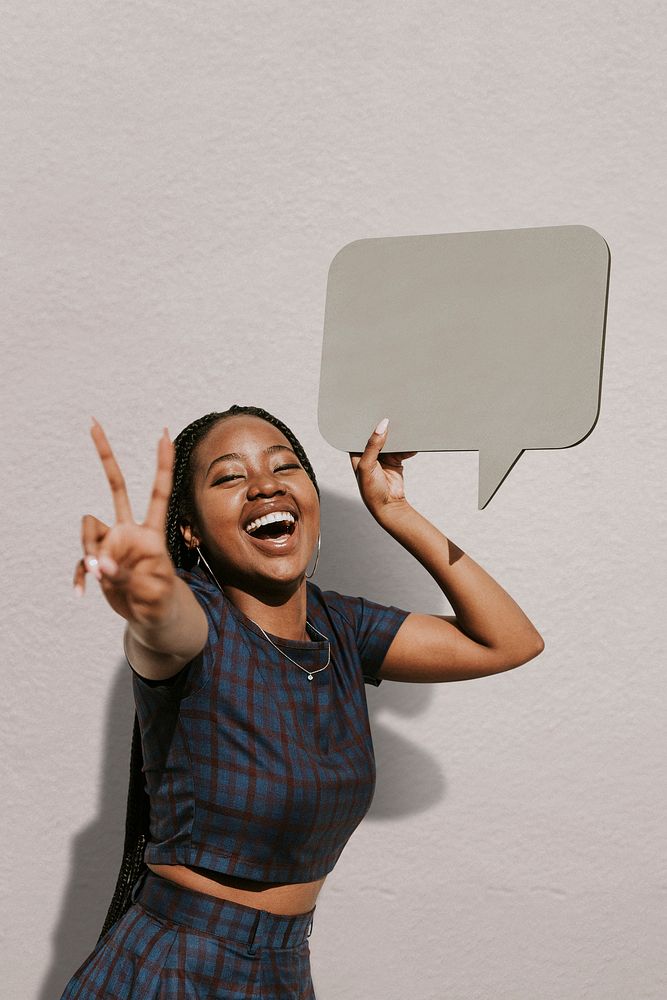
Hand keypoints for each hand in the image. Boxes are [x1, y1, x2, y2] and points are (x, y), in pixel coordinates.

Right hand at [73, 419, 177, 626]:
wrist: (154, 619)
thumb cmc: (161, 603)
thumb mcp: (152, 592)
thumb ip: (126, 576)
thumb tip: (98, 566)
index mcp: (152, 534)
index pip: (158, 493)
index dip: (162, 465)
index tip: (164, 434)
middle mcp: (130, 531)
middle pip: (116, 487)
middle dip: (106, 456)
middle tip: (93, 422)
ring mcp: (113, 543)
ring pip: (89, 529)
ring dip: (91, 550)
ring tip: (102, 576)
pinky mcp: (99, 559)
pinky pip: (83, 560)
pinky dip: (81, 575)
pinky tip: (81, 593)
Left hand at [349, 418, 416, 521]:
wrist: (389, 505)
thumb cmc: (370, 489)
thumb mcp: (367, 465)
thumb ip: (373, 445)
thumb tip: (382, 424)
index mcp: (356, 452)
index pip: (358, 433)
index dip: (363, 422)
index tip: (369, 408)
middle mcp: (369, 452)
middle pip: (377, 434)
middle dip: (383, 426)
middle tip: (390, 411)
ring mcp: (383, 456)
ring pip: (391, 440)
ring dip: (398, 435)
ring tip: (404, 425)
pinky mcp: (396, 459)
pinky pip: (403, 449)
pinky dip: (408, 446)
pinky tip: (412, 443)